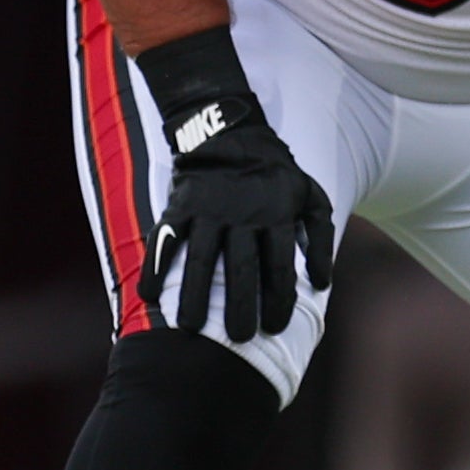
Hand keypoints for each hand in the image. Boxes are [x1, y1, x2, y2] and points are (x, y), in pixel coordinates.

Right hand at [148, 104, 336, 343]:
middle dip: (240, 308)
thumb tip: (321, 284)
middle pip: (242, 268)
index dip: (279, 300)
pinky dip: (155, 266)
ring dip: (195, 295)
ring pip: (202, 258)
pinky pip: (166, 238)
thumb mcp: (311, 197)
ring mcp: (209, 209)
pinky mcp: (181, 204)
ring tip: (191, 328)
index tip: (275, 328)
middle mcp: (243, 215)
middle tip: (238, 339)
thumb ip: (321, 240)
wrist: (230, 131)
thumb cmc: (275, 174)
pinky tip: (148, 294)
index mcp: (278, 215)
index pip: (280, 266)